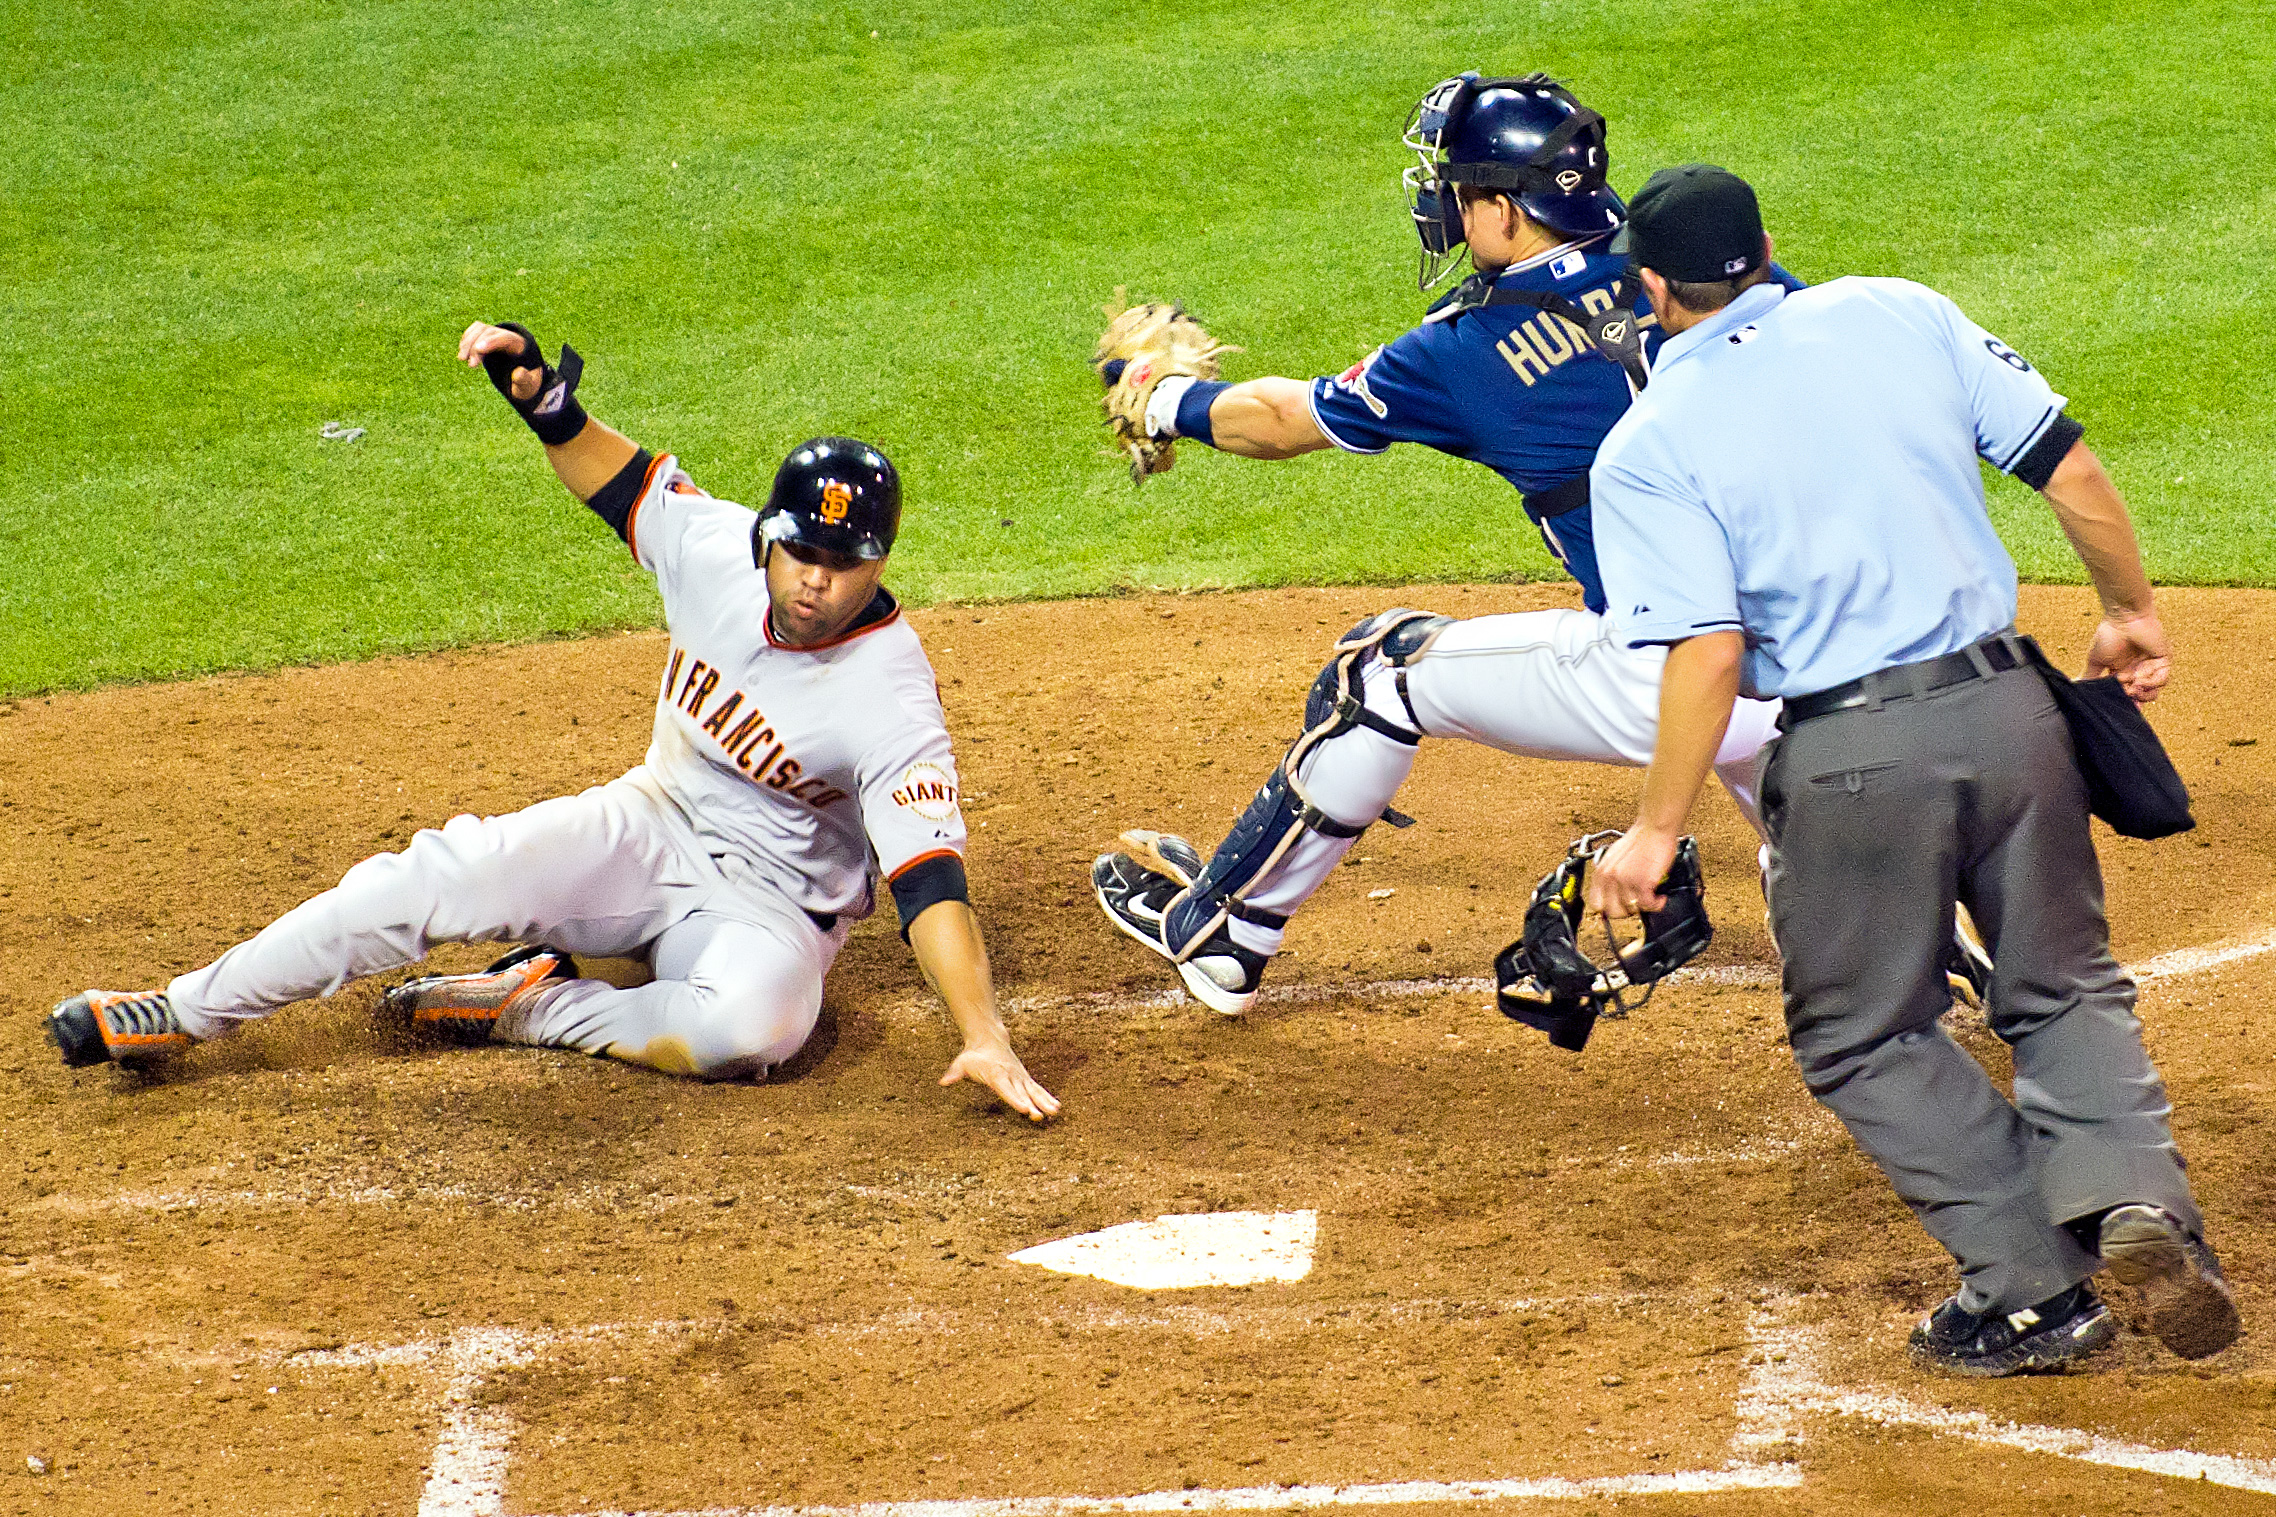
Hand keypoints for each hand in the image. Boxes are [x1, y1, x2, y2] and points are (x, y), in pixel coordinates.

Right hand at [457, 321, 542, 400]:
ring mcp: (498, 334)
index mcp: (521, 346)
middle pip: (490, 332)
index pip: (505, 338)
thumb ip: (525, 380)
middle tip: (471, 365)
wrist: (525, 377)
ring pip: (480, 329)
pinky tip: (462, 351)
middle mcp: (509, 336)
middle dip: (476, 346)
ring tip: (461, 358)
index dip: (491, 341)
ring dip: (468, 342)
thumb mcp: (529, 385)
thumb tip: (518, 372)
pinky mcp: (488, 337)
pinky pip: (476, 330)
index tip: (478, 349)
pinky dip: (467, 338)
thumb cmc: (527, 382)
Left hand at [940, 1040, 1060, 1122]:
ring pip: (1034, 1091)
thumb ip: (954, 1074)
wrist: (989, 1039)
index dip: (1015, 1099)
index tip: (1024, 1109)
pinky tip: (1056, 1108)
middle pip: (1022, 1093)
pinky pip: (1037, 1089)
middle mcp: (1011, 1076)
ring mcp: (1020, 1077)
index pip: (1006, 1089)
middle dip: (1032, 1105)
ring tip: (1055, 1112)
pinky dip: (1047, 1098)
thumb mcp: (961, 1063)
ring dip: (1044, 1102)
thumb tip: (943, 1082)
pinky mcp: (1025, 1079)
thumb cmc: (973, 1055)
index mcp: (996, 1074)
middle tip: (1038, 1116)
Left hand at [1584, 826, 1680, 920]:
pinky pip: (1648, 905)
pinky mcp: (1642, 882)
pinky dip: (1657, 904)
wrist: (1653, 828)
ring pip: (1632, 909)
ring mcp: (1625, 881)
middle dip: (1627, 910)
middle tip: (1638, 902)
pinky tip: (1660, 897)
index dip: (1609, 909)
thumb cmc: (1639, 840)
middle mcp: (1610, 878)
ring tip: (1652, 896)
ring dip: (1645, 906)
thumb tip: (1611, 895)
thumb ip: (1610, 876)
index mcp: (1601, 872)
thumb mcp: (1614, 858)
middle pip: (1613, 912)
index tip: (1620, 907)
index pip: (1596, 904)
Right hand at [2085, 611, 2171, 704]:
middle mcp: (2138, 670)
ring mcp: (2152, 666)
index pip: (2126, 694)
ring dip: (2143, 692)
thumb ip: (2090, 677)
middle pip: (2140, 696)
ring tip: (2133, 684)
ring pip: (2153, 691)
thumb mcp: (2095, 660)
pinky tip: (2141, 677)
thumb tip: (2079, 689)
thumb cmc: (2109, 634)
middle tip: (2125, 690)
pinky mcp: (2164, 660)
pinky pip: (2163, 679)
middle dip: (2132, 697)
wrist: (2124, 618)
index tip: (2119, 707)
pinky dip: (2152, 682)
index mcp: (2122, 671)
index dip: (2125, 702)